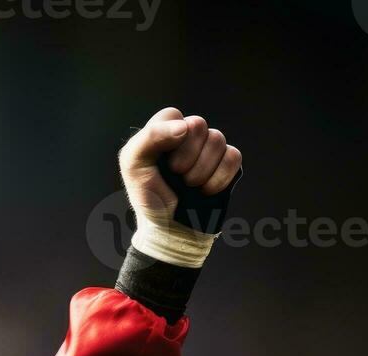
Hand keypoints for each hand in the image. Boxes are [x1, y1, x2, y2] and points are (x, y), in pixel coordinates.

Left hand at [119, 107, 242, 226]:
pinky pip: (233, 156)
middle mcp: (187, 137)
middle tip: (175, 175)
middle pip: (198, 124)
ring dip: (201, 169)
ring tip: (189, 185)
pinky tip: (205, 190)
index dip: (168, 136)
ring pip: (217, 139)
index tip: (160, 159)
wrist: (171, 228)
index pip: (172, 115)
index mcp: (162, 134)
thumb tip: (184, 126)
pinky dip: (219, 177)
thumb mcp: (134, 167)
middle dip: (186, 155)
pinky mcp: (227, 163)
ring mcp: (209, 149)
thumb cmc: (149, 197)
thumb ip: (149, 139)